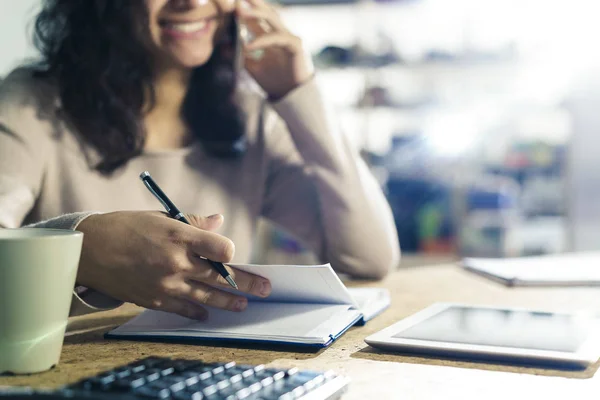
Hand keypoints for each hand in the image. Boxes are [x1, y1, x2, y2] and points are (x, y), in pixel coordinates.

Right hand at [76, 211, 270, 319]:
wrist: (89, 250)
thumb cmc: (125, 227)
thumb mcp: (160, 216)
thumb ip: (193, 223)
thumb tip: (220, 222)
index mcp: (179, 235)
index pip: (221, 248)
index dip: (230, 252)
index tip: (232, 254)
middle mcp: (176, 261)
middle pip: (221, 276)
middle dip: (247, 283)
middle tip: (265, 289)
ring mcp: (166, 283)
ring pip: (207, 296)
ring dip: (229, 302)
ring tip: (243, 305)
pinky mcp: (155, 299)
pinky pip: (183, 308)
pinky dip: (197, 311)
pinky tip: (207, 313)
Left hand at [236, 0, 313, 99]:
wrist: (291, 97)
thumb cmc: (275, 81)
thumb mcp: (253, 68)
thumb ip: (241, 56)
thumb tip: (223, 48)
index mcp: (269, 37)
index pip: (255, 18)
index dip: (243, 10)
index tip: (229, 4)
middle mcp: (279, 33)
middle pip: (265, 12)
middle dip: (252, 3)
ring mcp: (288, 37)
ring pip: (272, 19)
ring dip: (256, 13)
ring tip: (240, 10)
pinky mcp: (295, 46)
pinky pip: (277, 38)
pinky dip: (262, 41)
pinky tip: (249, 45)